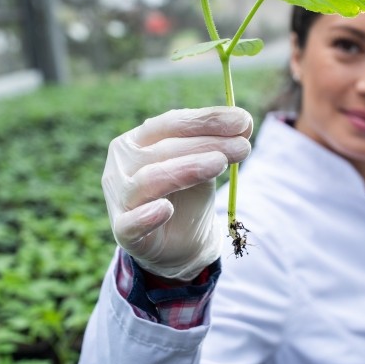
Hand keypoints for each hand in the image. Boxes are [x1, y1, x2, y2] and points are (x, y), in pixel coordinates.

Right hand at [102, 107, 251, 280]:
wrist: (180, 243)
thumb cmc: (188, 194)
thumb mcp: (205, 164)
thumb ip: (218, 143)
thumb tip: (244, 121)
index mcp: (138, 140)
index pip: (171, 123)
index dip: (206, 120)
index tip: (243, 120)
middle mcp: (123, 164)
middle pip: (164, 149)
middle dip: (207, 144)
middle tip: (243, 146)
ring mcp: (119, 197)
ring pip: (150, 179)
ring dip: (186, 169)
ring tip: (220, 164)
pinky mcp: (123, 231)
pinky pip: (130, 224)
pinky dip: (146, 216)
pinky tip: (166, 209)